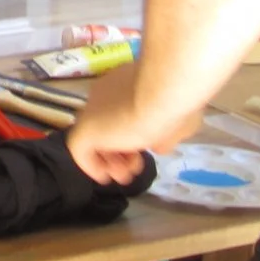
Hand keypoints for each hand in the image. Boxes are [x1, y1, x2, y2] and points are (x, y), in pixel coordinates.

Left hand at [63, 64, 194, 185]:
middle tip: (135, 168)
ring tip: (125, 176)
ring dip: (111, 160)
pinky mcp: (85, 128)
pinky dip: (92, 165)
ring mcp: (93, 109)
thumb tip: (157, 146)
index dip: (133, 135)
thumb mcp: (179, 121)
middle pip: (108, 125)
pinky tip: (105, 177)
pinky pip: (81, 149)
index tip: (146, 151)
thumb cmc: (175, 103)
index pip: (121, 112)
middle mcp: (106, 93)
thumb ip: (166, 133)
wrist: (163, 94)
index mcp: (126, 84)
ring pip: (96, 137)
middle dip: (121, 151)